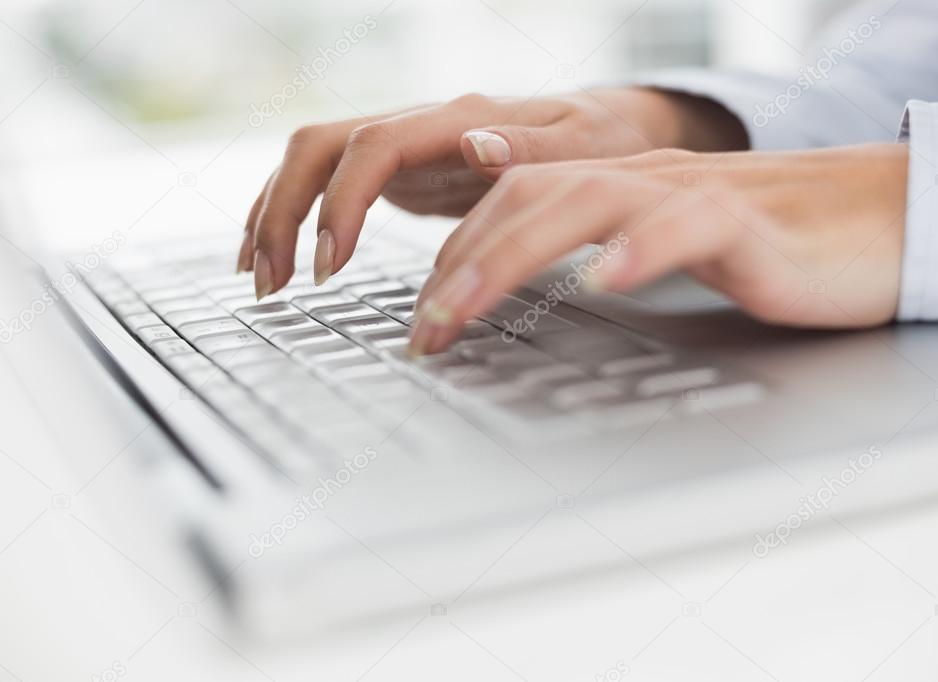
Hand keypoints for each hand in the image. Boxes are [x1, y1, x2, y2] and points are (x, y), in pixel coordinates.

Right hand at [241, 88, 747, 296]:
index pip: (373, 147)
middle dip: (283, 211)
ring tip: (258, 278)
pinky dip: (295, 218)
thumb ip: (532, 148)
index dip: (341, 201)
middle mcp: (418, 126)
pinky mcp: (402, 174)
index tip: (329, 262)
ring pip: (311, 163)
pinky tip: (277, 256)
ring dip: (275, 215)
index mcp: (457, 119)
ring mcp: (405, 148)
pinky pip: (328, 186)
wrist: (600, 129)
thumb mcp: (585, 146)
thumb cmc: (599, 139)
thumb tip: (476, 145)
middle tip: (272, 282)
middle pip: (319, 147)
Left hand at [408, 144, 908, 355]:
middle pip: (531, 195)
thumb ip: (614, 257)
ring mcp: (698, 196)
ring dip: (513, 256)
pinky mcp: (753, 225)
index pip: (517, 200)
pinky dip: (641, 249)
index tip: (423, 316)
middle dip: (461, 262)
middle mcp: (648, 181)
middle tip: (422, 329)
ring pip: (588, 200)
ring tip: (465, 308)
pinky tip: (605, 279)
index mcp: (624, 189)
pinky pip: (689, 224)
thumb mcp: (676, 253)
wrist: (886, 220)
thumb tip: (552, 295)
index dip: (458, 252)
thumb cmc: (779, 247)